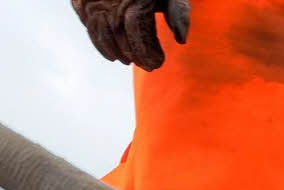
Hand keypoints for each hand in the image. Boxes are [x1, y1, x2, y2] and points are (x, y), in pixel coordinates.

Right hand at [71, 0, 189, 71]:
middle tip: (146, 67)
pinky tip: (111, 55)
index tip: (156, 65)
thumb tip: (181, 40)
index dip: (144, 49)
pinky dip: (98, 41)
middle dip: (132, 52)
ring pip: (98, 27)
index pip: (135, 24)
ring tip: (127, 61)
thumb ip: (179, 13)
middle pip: (117, 29)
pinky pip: (86, 22)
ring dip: (113, 50)